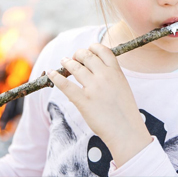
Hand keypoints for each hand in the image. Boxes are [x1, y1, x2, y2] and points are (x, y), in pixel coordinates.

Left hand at [47, 43, 152, 166]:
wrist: (126, 130)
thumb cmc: (125, 111)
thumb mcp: (123, 87)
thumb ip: (112, 76)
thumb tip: (96, 71)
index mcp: (116, 72)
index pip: (103, 50)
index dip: (93, 47)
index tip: (88, 49)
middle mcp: (104, 76)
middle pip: (87, 55)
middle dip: (78, 54)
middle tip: (74, 57)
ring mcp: (93, 88)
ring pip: (75, 67)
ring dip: (67, 62)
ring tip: (63, 61)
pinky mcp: (83, 100)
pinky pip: (66, 85)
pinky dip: (56, 77)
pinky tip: (51, 73)